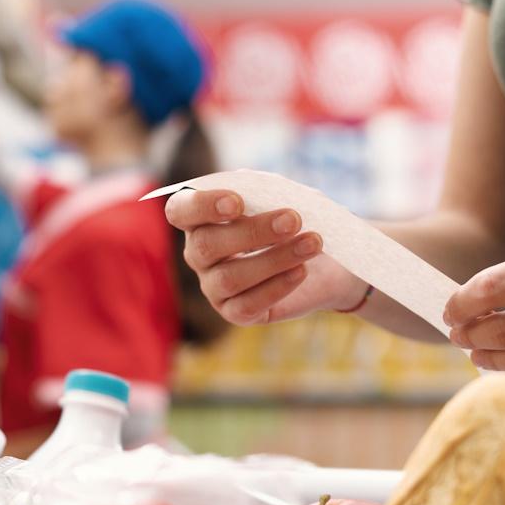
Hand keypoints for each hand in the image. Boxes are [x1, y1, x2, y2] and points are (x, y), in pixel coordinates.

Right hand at [165, 189, 367, 324]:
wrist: (324, 261)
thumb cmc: (293, 220)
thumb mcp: (281, 196)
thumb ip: (263, 192)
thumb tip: (256, 197)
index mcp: (200, 218)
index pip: (180, 211)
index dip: (202, 206)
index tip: (236, 202)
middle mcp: (199, 254)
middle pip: (206, 245)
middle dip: (252, 231)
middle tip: (293, 220)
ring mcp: (213, 287)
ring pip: (229, 277)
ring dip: (274, 258)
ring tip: (312, 242)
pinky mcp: (235, 313)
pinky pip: (247, 304)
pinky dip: (277, 286)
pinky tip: (301, 270)